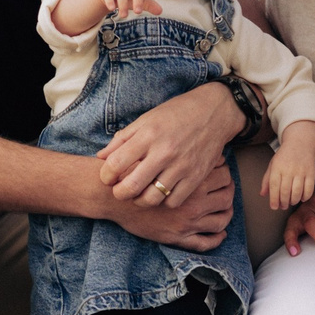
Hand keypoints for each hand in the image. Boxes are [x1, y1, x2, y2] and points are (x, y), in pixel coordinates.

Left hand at [97, 80, 243, 209]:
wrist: (214, 112)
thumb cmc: (176, 114)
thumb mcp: (146, 119)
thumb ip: (122, 139)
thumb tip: (100, 157)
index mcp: (148, 135)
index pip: (115, 164)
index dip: (105, 176)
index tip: (107, 177)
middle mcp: (164, 152)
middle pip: (131, 186)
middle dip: (119, 193)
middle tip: (119, 191)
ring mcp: (181, 166)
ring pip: (152, 198)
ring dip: (140, 200)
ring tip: (139, 194)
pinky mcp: (196, 177)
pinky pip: (173, 201)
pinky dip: (163, 201)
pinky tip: (161, 192)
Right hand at [110, 158, 235, 250]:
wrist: (110, 195)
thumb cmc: (132, 170)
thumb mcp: (155, 149)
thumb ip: (180, 147)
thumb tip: (197, 141)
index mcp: (192, 177)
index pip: (223, 175)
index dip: (225, 171)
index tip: (221, 169)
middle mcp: (194, 201)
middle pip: (226, 196)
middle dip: (229, 191)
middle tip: (227, 187)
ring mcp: (187, 221)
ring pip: (221, 219)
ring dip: (228, 213)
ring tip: (227, 208)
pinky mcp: (177, 237)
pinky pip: (205, 242)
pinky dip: (217, 238)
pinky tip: (221, 232)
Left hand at [263, 144, 314, 213]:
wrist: (300, 144)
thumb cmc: (284, 157)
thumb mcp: (272, 165)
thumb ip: (267, 180)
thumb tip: (263, 194)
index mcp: (277, 167)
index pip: (274, 186)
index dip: (273, 199)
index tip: (274, 207)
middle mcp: (289, 169)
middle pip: (285, 191)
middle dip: (283, 202)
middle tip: (283, 206)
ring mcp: (301, 171)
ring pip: (297, 191)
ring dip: (293, 201)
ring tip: (291, 202)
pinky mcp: (311, 172)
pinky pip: (309, 188)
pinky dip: (305, 197)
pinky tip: (301, 198)